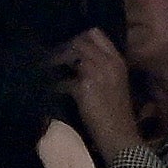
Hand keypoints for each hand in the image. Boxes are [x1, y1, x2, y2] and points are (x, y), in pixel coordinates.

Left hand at [54, 30, 140, 151]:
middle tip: (53, 55)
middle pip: (80, 42)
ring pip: (70, 56)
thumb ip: (103, 67)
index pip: (96, 34)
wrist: (119, 133)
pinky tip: (52, 89)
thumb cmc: (118, 111)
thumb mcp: (116, 82)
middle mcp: (108, 63)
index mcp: (117, 60)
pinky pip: (64, 81)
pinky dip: (56, 86)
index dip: (79, 36)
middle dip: (64, 47)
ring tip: (47, 67)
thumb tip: (80, 60)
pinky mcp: (83, 88)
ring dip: (56, 61)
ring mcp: (96, 73)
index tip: (69, 42)